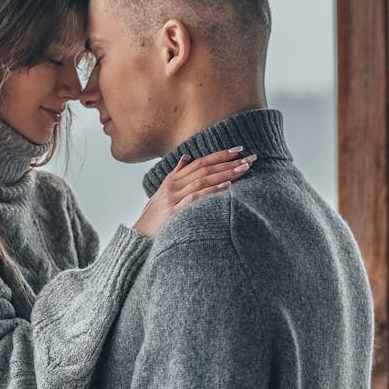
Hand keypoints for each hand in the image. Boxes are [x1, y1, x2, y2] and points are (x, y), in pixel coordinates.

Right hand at [133, 147, 256, 238]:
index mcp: (171, 180)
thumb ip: (176, 175)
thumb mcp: (162, 193)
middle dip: (228, 162)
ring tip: (244, 169)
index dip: (219, 155)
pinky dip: (211, 191)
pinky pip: (196, 198)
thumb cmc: (153, 219)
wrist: (138, 238)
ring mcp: (173, 198)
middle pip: (204, 169)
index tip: (238, 149)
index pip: (199, 162)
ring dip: (225, 174)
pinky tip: (226, 187)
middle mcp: (172, 186)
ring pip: (202, 180)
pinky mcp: (174, 212)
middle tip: (250, 158)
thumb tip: (186, 157)